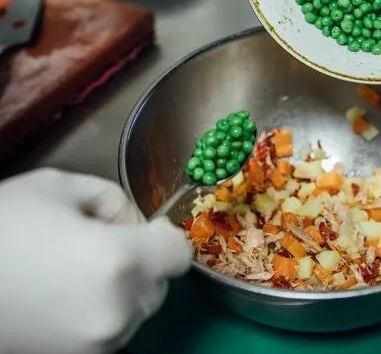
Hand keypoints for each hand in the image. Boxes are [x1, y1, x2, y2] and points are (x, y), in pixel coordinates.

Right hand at [0, 168, 190, 353]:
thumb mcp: (57, 187)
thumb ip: (112, 200)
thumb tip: (132, 223)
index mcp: (119, 261)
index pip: (178, 254)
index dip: (162, 238)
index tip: (140, 231)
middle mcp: (118, 310)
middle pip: (160, 284)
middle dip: (141, 263)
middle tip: (96, 247)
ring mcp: (97, 344)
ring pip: (137, 311)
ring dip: (122, 291)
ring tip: (73, 273)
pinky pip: (110, 333)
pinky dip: (100, 314)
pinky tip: (62, 298)